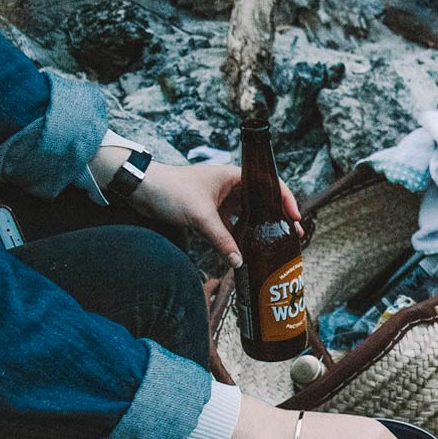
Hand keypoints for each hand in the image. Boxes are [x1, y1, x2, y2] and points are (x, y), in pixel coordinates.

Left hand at [123, 160, 302, 267]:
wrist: (140, 188)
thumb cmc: (170, 190)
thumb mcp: (200, 215)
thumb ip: (221, 239)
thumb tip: (239, 262)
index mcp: (235, 176)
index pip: (271, 184)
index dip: (287, 201)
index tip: (296, 219)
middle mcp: (233, 186)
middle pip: (264, 201)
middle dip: (280, 217)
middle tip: (293, 236)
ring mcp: (222, 199)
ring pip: (250, 213)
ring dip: (262, 226)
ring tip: (276, 243)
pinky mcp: (212, 211)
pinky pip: (234, 223)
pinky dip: (243, 233)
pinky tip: (249, 246)